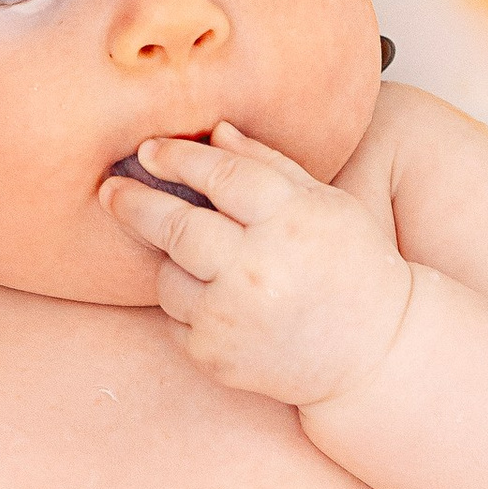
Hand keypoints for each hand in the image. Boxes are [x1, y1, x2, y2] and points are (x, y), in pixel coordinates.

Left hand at [100, 121, 412, 408]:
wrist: (377, 352)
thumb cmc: (354, 267)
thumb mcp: (326, 204)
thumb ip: (268, 165)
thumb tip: (215, 131)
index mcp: (291, 221)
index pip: (219, 176)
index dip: (178, 158)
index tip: (150, 149)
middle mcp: (258, 268)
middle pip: (176, 225)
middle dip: (134, 203)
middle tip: (109, 191)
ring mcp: (233, 317)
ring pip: (167, 277)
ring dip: (171, 262)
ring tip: (197, 259)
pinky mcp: (216, 357)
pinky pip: (175, 320)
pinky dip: (186, 306)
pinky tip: (217, 302)